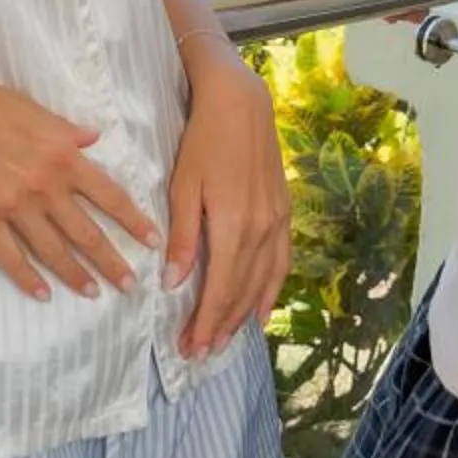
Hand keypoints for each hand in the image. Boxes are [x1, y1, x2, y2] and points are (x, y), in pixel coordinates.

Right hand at [0, 64, 160, 302]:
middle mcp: (45, 187)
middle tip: (131, 284)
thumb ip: (64, 129)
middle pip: (86, 233)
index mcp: (62, 156)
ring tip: (94, 292)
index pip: (109, 195)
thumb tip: (93, 138)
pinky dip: (28, 279)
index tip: (153, 240)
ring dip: (76, 275)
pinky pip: (10, 257)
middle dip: (112, 261)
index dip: (133, 221)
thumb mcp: (31, 107)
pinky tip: (42, 294)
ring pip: (53, 251)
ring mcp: (14, 207)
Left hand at [166, 44, 289, 357]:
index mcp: (234, 225)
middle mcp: (262, 230)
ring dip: (243, 316)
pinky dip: (271, 291)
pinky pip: (281, 263)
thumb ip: (182, 237)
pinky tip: (261, 312)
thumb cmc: (202, 141)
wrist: (241, 104)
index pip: (219, 289)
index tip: (190, 348)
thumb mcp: (182, 186)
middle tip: (199, 352)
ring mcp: (277, 222)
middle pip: (241, 292)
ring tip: (225, 341)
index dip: (206, 322)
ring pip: (262, 283)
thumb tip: (173, 283)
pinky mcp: (284, 213)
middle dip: (220, 326)